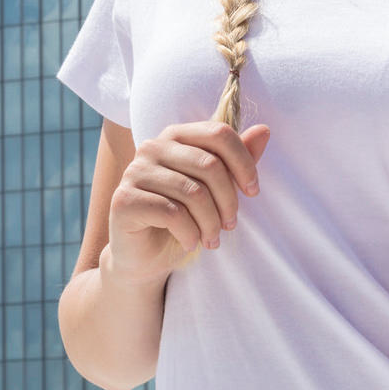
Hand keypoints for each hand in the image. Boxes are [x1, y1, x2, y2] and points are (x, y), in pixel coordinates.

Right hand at [107, 120, 269, 282]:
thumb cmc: (183, 220)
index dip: (244, 163)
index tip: (252, 192)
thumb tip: (264, 131)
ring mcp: (134, 171)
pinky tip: (191, 243)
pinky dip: (190, 234)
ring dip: (211, 223)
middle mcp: (152, 147)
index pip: (219, 133)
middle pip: (209, 164)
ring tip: (212, 239)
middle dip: (229, 201)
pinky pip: (172, 213)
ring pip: (193, 192)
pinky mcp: (124, 199)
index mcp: (175, 136)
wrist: (145, 258)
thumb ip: (236, 160)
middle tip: (230, 225)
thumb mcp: (215, 190)